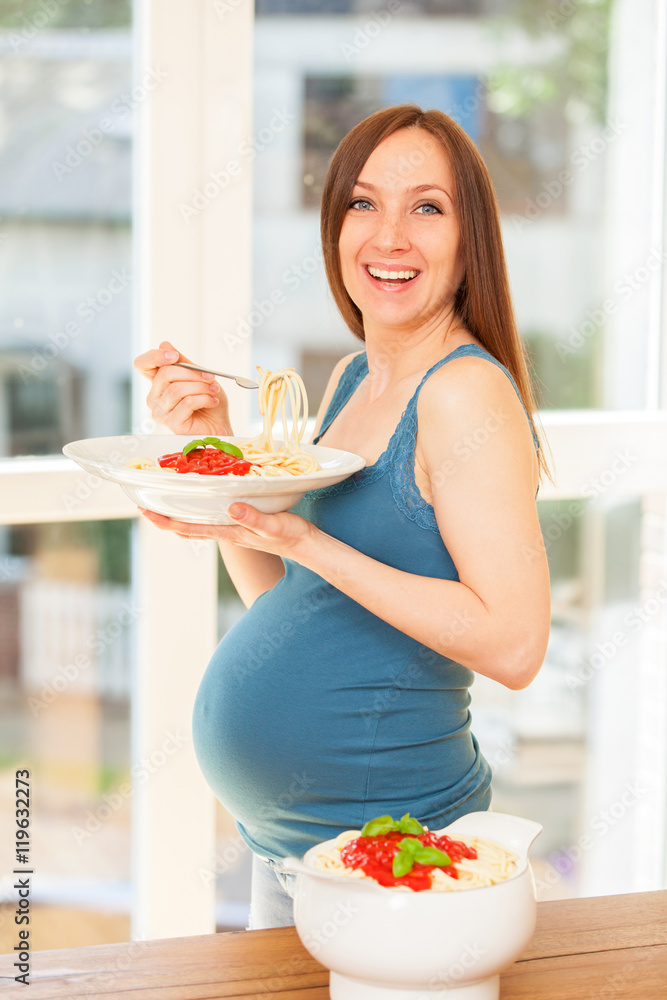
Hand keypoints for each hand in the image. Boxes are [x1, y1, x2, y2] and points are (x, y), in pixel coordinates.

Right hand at [134, 340, 231, 436]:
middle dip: (193, 373)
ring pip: (177, 389)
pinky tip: (212, 402)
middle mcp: (155, 397)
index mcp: (158, 383)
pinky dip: (204, 399)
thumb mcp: (199, 376)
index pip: (142, 364)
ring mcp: (161, 411)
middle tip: (210, 378)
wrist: (220, 426)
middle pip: (165, 374)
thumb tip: (164, 345)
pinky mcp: (172, 423)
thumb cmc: (209, 402)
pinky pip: (187, 403)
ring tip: (213, 391)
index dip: (155, 357)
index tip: (175, 355)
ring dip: (201, 387)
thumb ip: (183, 362)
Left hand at [138, 502, 317, 559]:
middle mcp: (226, 532)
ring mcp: (233, 530)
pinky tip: (198, 505)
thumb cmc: (291, 536)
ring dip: (178, 517)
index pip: (190, 527)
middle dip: (164, 519)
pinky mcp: (241, 525)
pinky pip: (212, 521)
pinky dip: (197, 514)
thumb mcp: (273, 524)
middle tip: (145, 506)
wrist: (305, 546)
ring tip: (164, 504)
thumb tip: (230, 508)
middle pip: (187, 528)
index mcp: (229, 532)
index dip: (166, 521)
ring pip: (197, 526)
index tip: (146, 511)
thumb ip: (253, 518)